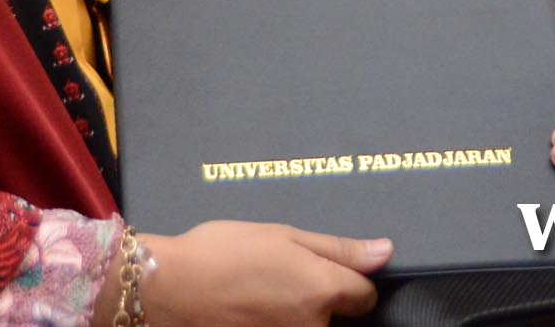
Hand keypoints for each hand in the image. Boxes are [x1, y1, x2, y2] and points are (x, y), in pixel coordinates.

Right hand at [137, 220, 390, 326]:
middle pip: (335, 319)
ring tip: (258, 296)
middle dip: (317, 302)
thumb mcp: (284, 236)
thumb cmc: (223, 254)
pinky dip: (272, 324)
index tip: (322, 271)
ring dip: (293, 316)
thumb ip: (340, 249)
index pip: (365, 296)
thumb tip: (385, 252)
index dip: (348, 280)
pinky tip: (250, 311)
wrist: (169, 289)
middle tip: (278, 281)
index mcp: (322, 291)